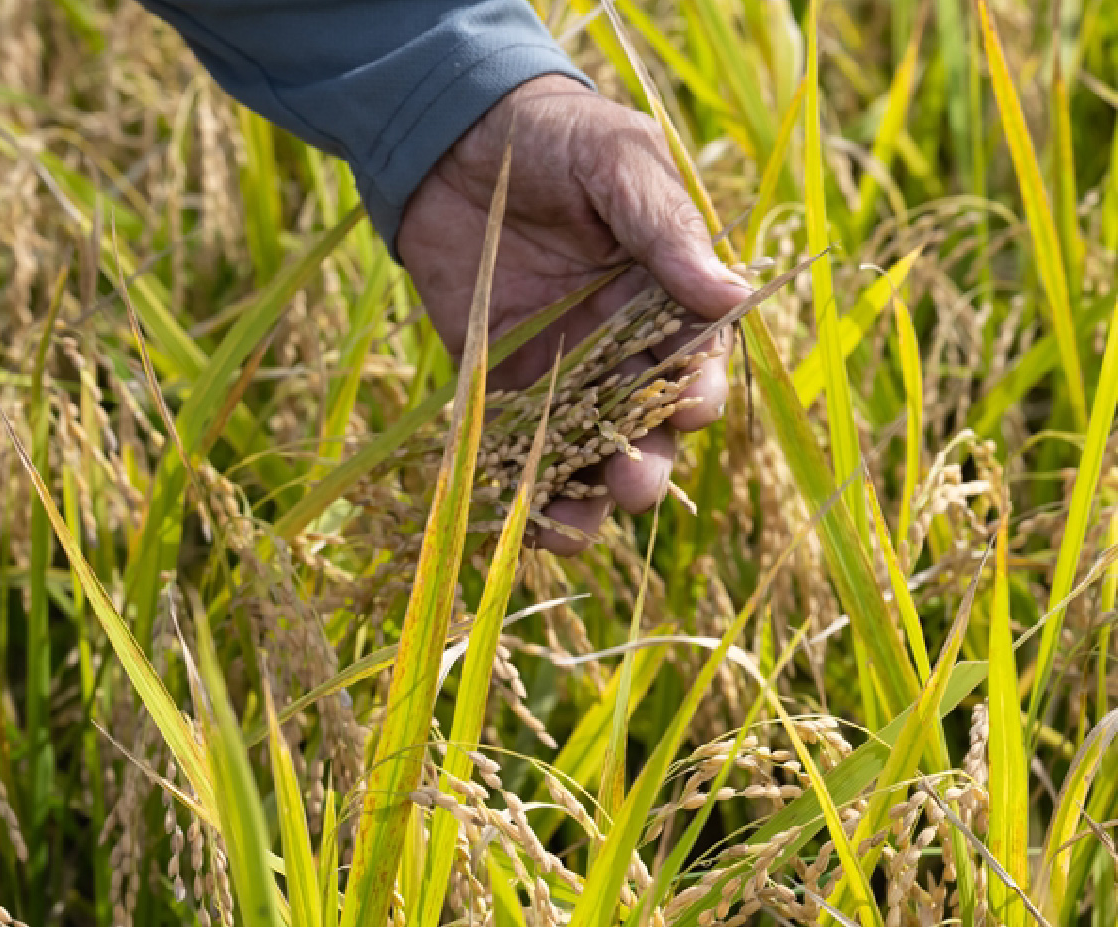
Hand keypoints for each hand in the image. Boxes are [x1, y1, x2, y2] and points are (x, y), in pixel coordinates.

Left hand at [396, 75, 750, 554]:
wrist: (456, 137)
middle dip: (644, 465)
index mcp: (664, 302)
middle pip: (645, 429)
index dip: (697, 393)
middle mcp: (620, 350)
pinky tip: (518, 520)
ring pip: (586, 455)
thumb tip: (730, 293)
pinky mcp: (502, 387)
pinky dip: (519, 488)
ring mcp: (562, 375)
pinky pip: (517, 448)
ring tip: (571, 529)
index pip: (696, 364)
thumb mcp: (621, 164)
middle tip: (633, 484)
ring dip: (585, 498)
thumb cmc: (557, 137)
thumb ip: (667, 229)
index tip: (689, 408)